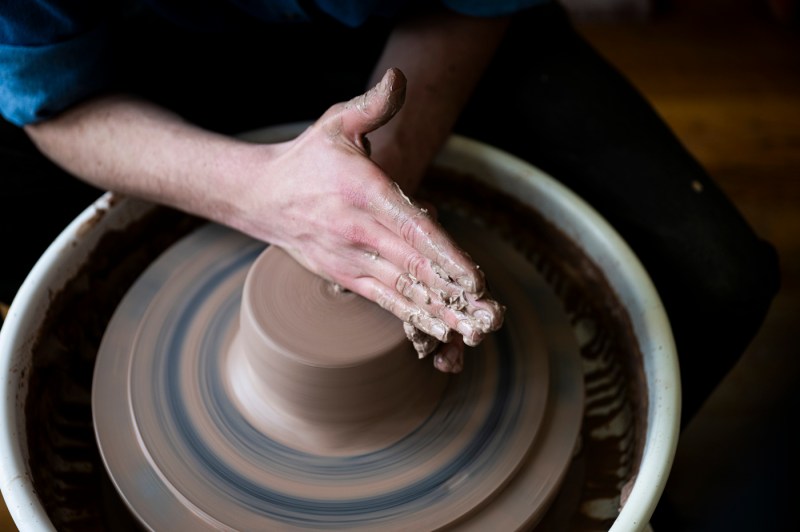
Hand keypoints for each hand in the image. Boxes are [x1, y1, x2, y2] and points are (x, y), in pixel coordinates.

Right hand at [235, 68, 504, 369]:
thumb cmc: (308, 159)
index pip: (410, 225)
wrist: (260, 196)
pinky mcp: (346, 276)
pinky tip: (442, 332)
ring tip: (473, 332)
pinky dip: (414, 316)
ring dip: (441, 312)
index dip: (445, 253)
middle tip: (488, 316)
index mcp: (362, 192)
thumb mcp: (336, 123)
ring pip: (403, 290)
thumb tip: (399, 78)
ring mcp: (350, 259)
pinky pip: (385, 299)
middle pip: (414, 267)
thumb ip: (372, 106)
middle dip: (454, 293)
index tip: (474, 277)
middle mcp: (357, 231)